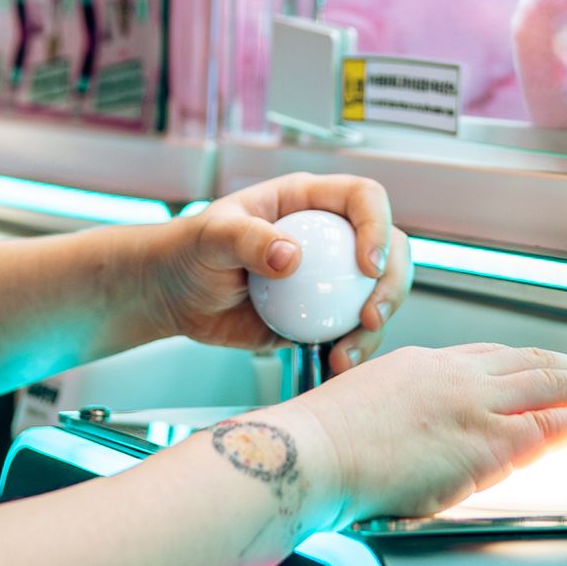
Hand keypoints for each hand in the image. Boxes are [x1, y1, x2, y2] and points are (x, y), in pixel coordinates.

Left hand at [149, 172, 410, 358]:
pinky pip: (350, 332)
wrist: (174, 295)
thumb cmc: (190, 250)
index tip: (367, 265)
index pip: (364, 199)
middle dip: (392, 284)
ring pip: (377, 296)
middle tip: (370, 317)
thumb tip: (291, 258)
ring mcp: (329, 279)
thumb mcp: (212, 235)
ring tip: (346, 354)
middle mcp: (330, 236)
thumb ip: (248, 239)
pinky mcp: (319, 316)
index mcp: (310, 201)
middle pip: (389, 249)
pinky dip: (352, 350)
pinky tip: (336, 366)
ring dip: (374, 327)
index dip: (376, 226)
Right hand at [279, 338, 566, 530]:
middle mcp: (454, 374)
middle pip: (532, 361)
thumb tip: (398, 448)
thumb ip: (394, 421)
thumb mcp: (361, 413)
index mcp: (423, 366)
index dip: (531, 366)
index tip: (551, 375)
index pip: (493, 358)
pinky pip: (550, 424)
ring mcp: (473, 403)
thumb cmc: (317, 448)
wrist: (307, 453)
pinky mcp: (484, 440)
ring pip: (553, 382)